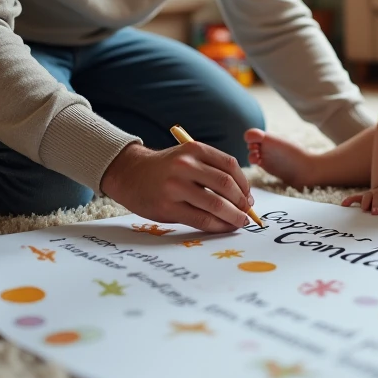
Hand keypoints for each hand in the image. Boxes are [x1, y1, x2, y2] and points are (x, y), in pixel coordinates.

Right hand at [100, 141, 252, 233]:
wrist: (129, 174)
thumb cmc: (165, 168)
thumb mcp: (186, 156)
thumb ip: (210, 170)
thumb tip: (242, 196)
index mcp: (194, 149)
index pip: (230, 166)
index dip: (244, 184)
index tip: (248, 197)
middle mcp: (185, 165)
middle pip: (226, 185)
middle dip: (241, 202)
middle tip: (247, 212)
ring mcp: (175, 186)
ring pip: (215, 205)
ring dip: (233, 216)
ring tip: (239, 222)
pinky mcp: (167, 207)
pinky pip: (200, 219)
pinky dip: (217, 226)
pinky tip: (223, 227)